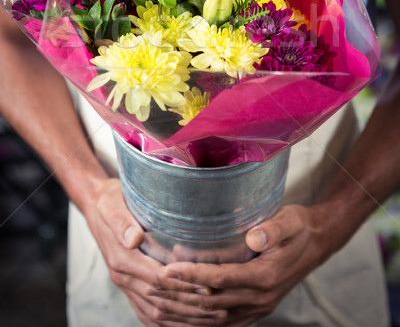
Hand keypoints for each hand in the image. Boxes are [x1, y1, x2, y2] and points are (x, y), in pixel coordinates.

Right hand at [85, 178, 227, 325]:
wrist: (96, 206)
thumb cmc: (110, 200)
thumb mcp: (112, 204)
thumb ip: (122, 221)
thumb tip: (134, 238)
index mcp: (122, 258)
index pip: (156, 279)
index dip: (183, 284)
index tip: (208, 285)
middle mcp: (123, 277)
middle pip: (160, 301)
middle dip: (191, 306)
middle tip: (221, 307)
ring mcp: (126, 285)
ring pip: (156, 312)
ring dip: (185, 318)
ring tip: (214, 317)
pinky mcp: (130, 288)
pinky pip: (149, 313)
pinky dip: (170, 322)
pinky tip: (190, 322)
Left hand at [158, 204, 329, 325]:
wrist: (317, 243)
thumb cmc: (298, 227)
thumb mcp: (289, 221)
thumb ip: (272, 229)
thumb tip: (254, 238)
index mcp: (265, 277)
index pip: (221, 279)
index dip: (192, 276)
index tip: (166, 270)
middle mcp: (260, 298)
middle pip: (212, 303)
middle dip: (179, 295)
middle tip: (151, 285)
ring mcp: (257, 308)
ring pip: (214, 318)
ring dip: (185, 312)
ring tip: (158, 302)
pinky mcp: (255, 310)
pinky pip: (223, 323)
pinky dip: (200, 322)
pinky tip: (182, 318)